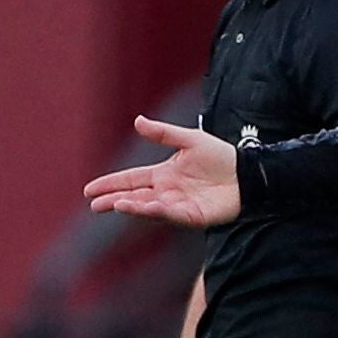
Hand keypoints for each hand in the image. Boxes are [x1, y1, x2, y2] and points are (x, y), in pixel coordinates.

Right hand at [86, 117, 242, 227]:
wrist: (248, 173)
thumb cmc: (221, 157)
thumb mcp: (190, 139)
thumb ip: (164, 133)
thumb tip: (137, 121)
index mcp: (162, 174)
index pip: (130, 179)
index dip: (111, 184)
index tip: (89, 190)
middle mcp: (166, 192)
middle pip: (134, 197)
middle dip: (114, 201)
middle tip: (95, 205)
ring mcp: (178, 205)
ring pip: (150, 208)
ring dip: (134, 206)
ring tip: (118, 204)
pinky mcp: (193, 216)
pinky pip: (172, 214)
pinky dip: (158, 211)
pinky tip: (147, 206)